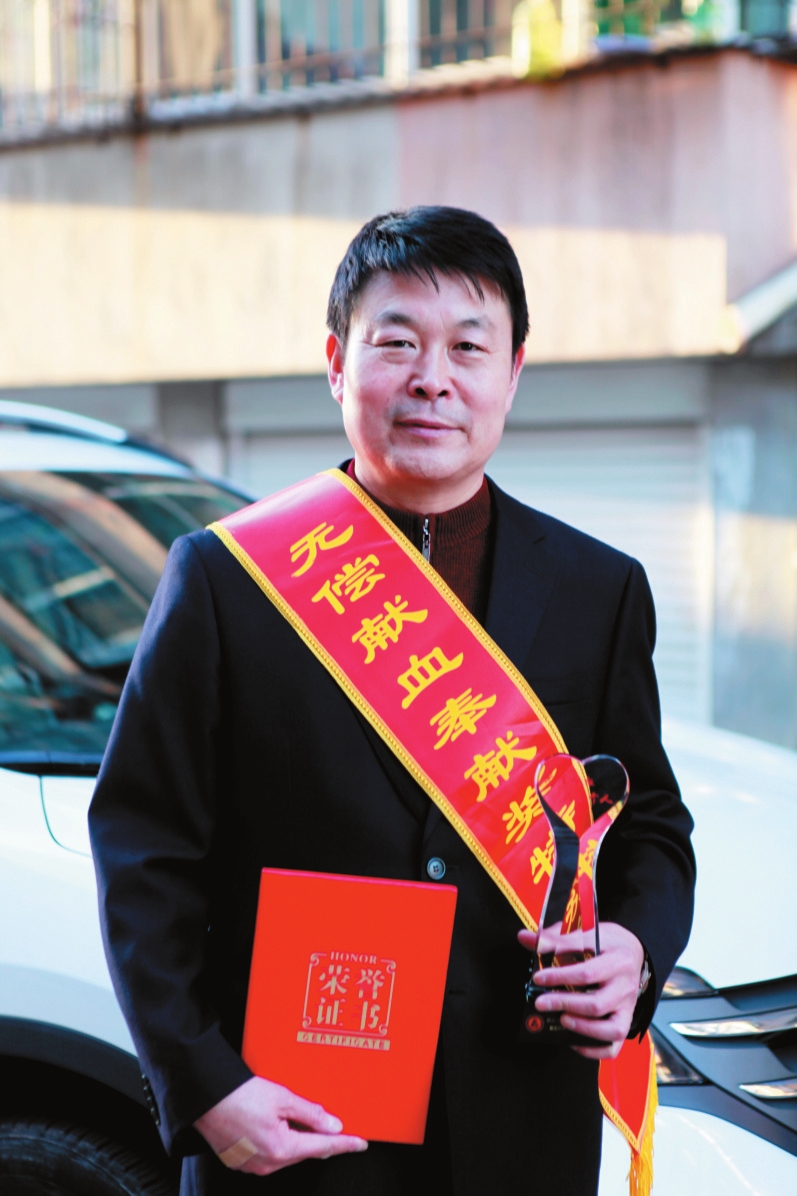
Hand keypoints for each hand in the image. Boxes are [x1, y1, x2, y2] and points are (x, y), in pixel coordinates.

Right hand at [194, 1075, 367, 1174]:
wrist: (205, 1098)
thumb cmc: (239, 1095)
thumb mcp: (282, 1098)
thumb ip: (311, 1114)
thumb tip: (334, 1125)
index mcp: (282, 1149)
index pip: (323, 1148)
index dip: (345, 1144)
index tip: (360, 1143)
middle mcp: (268, 1163)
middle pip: (304, 1151)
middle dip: (318, 1138)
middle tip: (331, 1123)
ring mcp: (253, 1165)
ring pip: (287, 1153)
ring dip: (297, 1139)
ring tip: (296, 1117)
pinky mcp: (241, 1161)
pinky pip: (269, 1154)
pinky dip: (278, 1141)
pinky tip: (275, 1124)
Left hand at [518, 922, 644, 1059]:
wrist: (634, 950)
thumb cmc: (607, 942)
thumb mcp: (586, 932)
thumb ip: (555, 938)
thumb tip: (525, 938)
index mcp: (617, 959)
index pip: (587, 973)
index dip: (560, 977)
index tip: (538, 978)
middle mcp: (626, 986)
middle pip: (597, 1004)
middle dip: (565, 1005)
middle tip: (541, 1003)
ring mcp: (628, 1007)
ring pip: (612, 1029)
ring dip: (582, 1029)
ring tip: (561, 1020)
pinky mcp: (625, 1021)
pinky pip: (614, 1046)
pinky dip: (593, 1050)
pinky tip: (572, 1041)